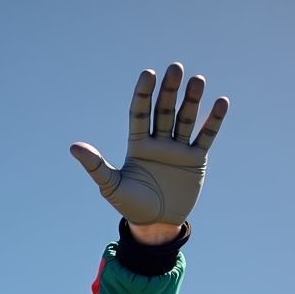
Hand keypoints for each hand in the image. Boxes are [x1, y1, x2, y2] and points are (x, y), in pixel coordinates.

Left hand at [69, 64, 227, 229]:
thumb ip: (96, 166)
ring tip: (198, 80)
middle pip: (164, 110)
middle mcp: (158, 141)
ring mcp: (178, 149)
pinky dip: (213, 121)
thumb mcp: (111, 187)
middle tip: (175, 68)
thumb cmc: (131, 206)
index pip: (140, 112)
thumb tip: (74, 147)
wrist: (156, 225)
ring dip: (192, 100)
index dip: (144, 93)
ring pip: (185, 119)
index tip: (148, 74)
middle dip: (169, 90)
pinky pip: (205, 137)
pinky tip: (221, 102)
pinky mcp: (196, 160)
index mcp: (138, 143)